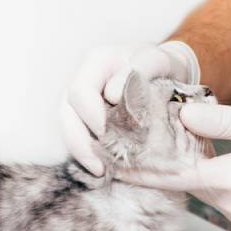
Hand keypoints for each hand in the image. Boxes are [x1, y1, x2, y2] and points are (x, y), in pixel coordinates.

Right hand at [60, 42, 199, 175]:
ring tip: (100, 170)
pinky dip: (88, 153)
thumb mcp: (158, 60)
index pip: (80, 90)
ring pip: (68, 127)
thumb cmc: (160, 65)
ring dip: (82, 151)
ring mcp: (82, 100)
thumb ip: (141, 69)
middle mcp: (83, 79)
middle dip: (80, 141)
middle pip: (66, 112)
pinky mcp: (86, 117)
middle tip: (99, 164)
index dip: (89, 114)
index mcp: (97, 62)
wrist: (164, 71)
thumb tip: (111, 95)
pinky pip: (78, 136)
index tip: (105, 133)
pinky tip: (102, 167)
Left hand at [117, 103, 230, 225]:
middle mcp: (229, 203)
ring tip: (153, 143)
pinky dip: (196, 172)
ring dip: (176, 167)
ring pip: (195, 185)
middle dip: (155, 164)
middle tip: (128, 144)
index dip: (141, 169)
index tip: (114, 163)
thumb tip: (183, 114)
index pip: (173, 176)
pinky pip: (210, 190)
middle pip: (180, 182)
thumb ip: (222, 121)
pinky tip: (189, 152)